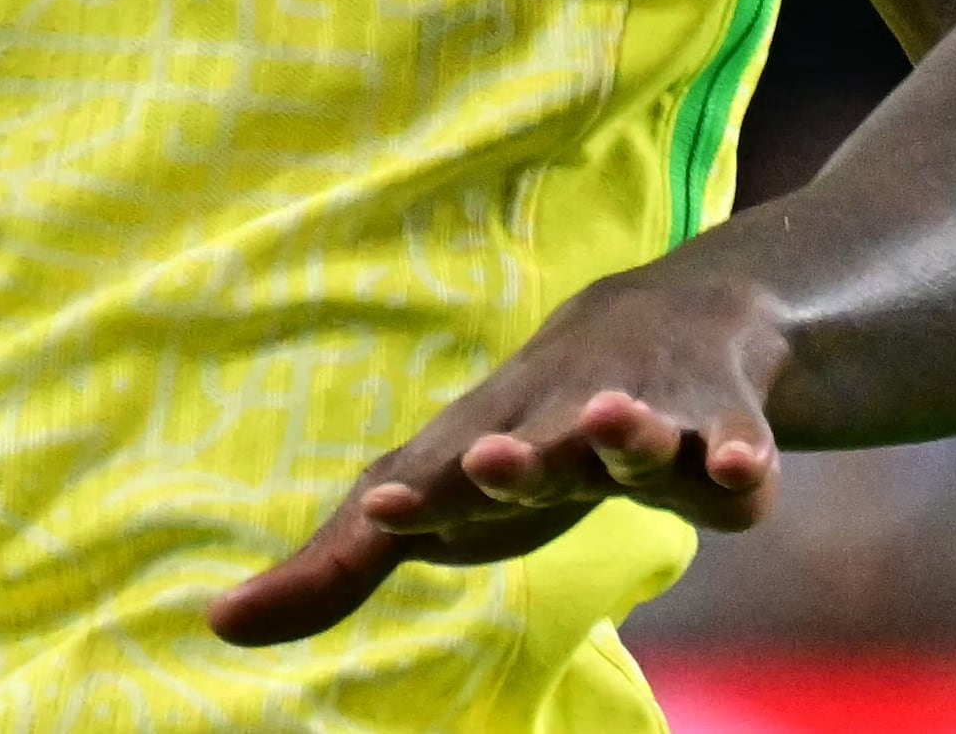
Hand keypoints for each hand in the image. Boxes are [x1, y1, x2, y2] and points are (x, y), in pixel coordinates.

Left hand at [207, 273, 784, 647]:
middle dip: (515, 459)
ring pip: (632, 430)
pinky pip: (735, 449)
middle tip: (488, 462)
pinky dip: (738, 456)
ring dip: (621, 430)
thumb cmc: (515, 436)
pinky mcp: (721, 429)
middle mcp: (549, 426)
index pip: (435, 478)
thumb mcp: (430, 499)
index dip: (413, 501)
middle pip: (532, 447)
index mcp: (475, 450)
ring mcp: (641, 419)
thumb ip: (333, 570)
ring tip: (609, 421)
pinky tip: (738, 467)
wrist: (654, 329)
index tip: (378, 513)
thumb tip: (217, 626)